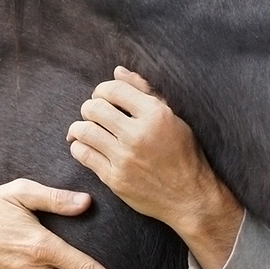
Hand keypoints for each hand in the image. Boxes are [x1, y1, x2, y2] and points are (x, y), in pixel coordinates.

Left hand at [67, 66, 243, 268]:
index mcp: (155, 114)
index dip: (102, 90)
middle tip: (94, 115)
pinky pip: (83, 155)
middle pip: (93, 108)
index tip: (104, 97)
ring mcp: (124, 158)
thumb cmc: (184, 155)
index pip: (114, 89)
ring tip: (86, 131)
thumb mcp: (172, 118)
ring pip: (83, 131)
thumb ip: (145, 92)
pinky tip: (87, 147)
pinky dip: (79, 147)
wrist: (190, 197)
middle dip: (90, 108)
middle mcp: (138, 134)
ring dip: (80, 128)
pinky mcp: (114, 179)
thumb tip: (117, 71)